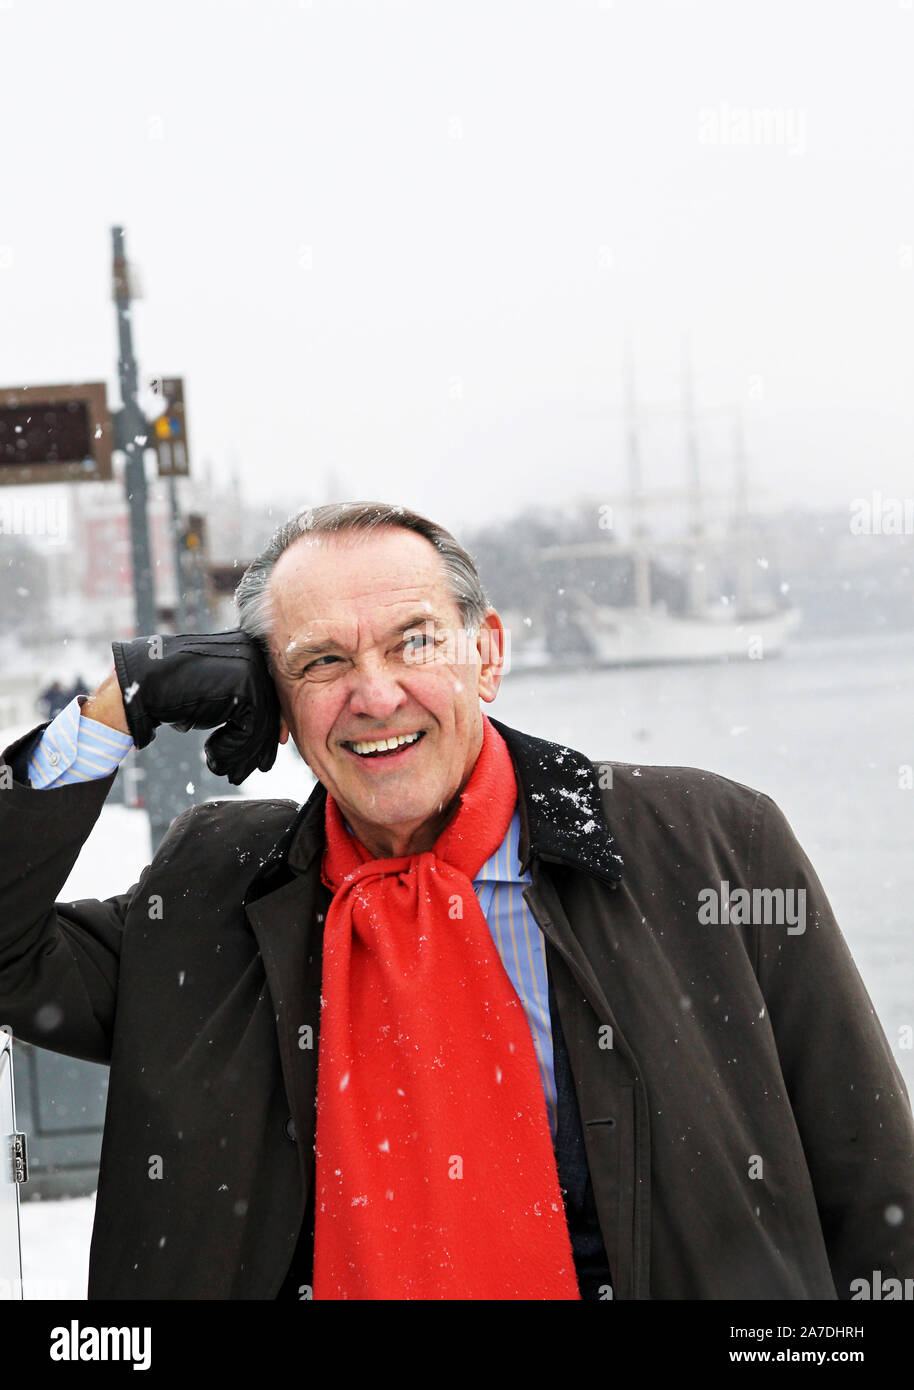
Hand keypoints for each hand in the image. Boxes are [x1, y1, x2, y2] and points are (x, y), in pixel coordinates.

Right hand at [111, 630, 279, 784]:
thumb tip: (277, 735)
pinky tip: (210, 752)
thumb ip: (244, 707)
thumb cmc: (174, 692)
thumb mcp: (217, 697)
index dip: (271, 730)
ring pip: (260, 727)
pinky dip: (230, 750)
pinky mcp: (245, 686)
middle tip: (240, 773)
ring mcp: (252, 668)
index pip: (273, 697)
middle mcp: (255, 656)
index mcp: (249, 652)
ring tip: (219, 767)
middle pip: (269, 713)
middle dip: (255, 750)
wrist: (144, 684)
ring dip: (238, 755)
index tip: (267, 756)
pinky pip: (251, 731)